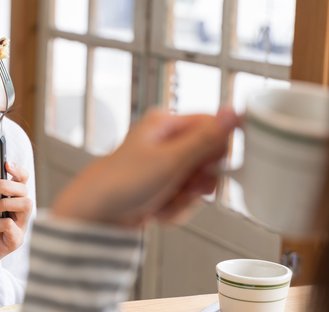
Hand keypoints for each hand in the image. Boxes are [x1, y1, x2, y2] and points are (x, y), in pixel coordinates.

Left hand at [0, 162, 32, 282]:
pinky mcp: (16, 241)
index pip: (22, 181)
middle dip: (7, 185)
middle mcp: (18, 211)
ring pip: (26, 205)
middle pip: (24, 190)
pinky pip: (13, 226)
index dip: (18, 171)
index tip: (6, 164)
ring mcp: (19, 225)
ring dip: (5, 203)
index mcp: (10, 199)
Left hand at [52, 108, 238, 226]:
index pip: (213, 128)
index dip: (217, 152)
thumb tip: (233, 112)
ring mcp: (164, 166)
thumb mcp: (171, 160)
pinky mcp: (162, 188)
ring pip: (198, 185)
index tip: (209, 168)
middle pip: (208, 160)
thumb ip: (206, 139)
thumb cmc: (122, 183)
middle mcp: (166, 142)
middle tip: (182, 188)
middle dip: (198, 182)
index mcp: (167, 124)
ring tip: (162, 201)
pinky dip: (174, 210)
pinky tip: (155, 211)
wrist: (95, 216)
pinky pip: (184, 200)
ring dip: (184, 200)